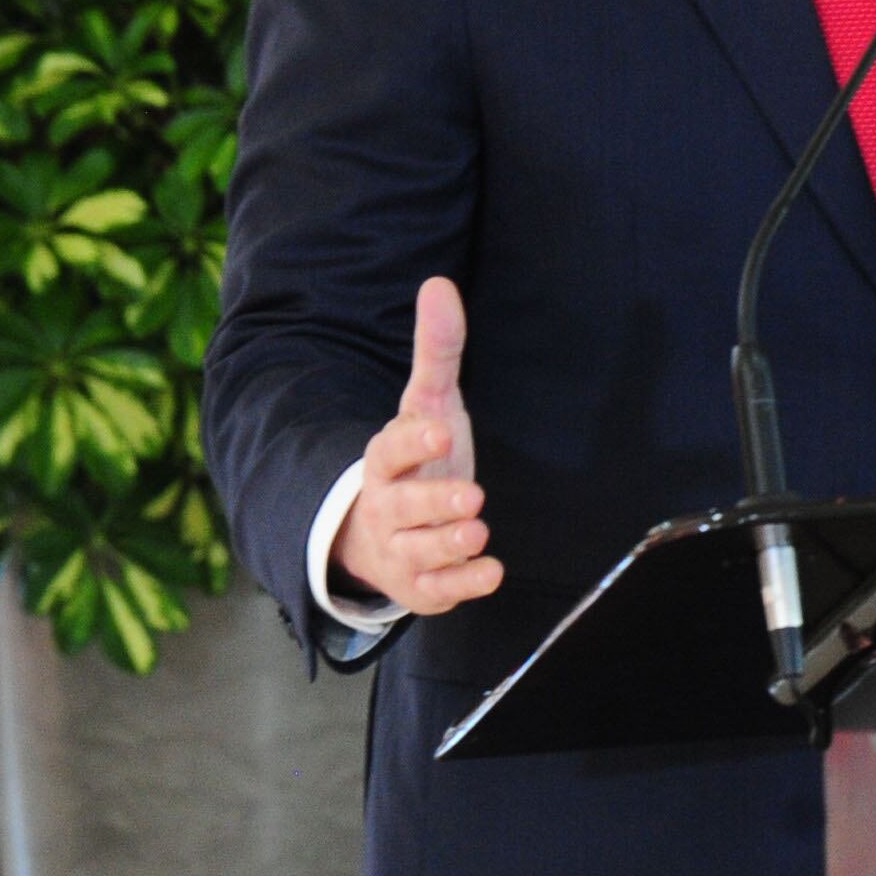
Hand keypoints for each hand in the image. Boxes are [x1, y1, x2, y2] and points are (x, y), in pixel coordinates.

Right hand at [334, 277, 501, 618]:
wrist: (383, 532)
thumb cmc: (418, 460)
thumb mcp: (429, 405)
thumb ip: (438, 351)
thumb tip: (438, 284)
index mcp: (385, 462)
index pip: (389, 451)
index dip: (412, 443)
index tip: (439, 432)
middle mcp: (387, 508)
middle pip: (401, 508)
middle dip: (434, 505)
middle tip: (472, 498)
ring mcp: (400, 550)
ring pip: (417, 553)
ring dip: (447, 546)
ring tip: (478, 532)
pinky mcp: (421, 586)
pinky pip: (437, 591)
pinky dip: (463, 585)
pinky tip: (492, 571)